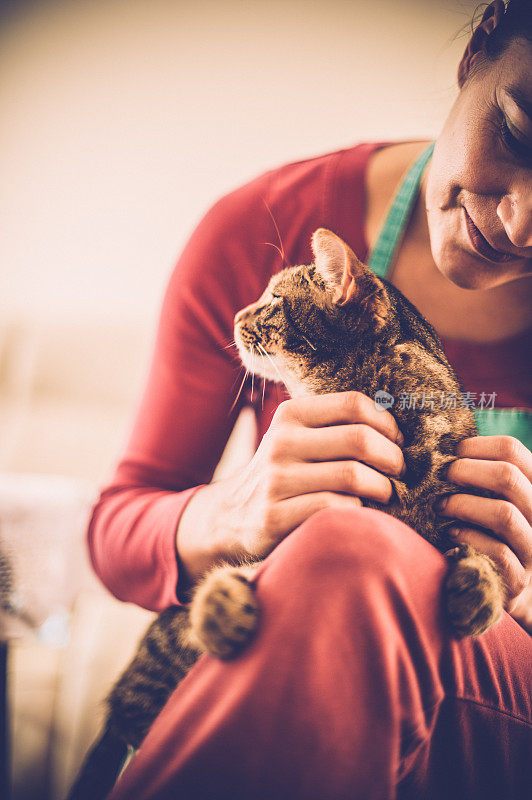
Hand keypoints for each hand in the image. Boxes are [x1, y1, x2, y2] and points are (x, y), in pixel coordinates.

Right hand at [177, 391, 404, 585]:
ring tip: (385, 494)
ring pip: (353, 476)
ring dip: (383, 488)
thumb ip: (335, 426)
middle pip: (359, 439)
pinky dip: (358, 512)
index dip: (387, 423)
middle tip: (398, 472)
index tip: (396, 442)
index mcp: (290, 415)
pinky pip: (336, 508)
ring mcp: (276, 480)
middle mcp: (280, 442)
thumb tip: (397, 427)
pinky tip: (358, 514)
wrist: (231, 517)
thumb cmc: (284, 474)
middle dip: (392, 458)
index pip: (353, 403)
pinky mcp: (274, 516)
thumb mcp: (298, 438)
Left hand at [438, 436, 531, 632]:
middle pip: (508, 477)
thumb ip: (481, 475)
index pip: (514, 450)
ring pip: (504, 514)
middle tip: (441, 477)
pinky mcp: (518, 578)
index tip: (450, 452)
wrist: (507, 589)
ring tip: (440, 505)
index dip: (477, 445)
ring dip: (463, 504)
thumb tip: (444, 445)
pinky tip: (451, 533)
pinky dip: (467, 537)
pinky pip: (495, 551)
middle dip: (465, 471)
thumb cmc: (492, 533)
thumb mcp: (493, 499)